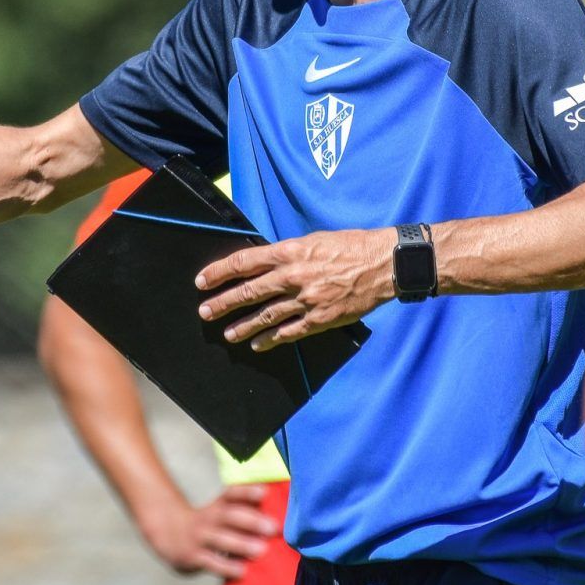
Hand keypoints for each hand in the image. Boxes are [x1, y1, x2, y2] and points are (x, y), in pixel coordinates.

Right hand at [141, 485, 279, 579]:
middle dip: (252, 521)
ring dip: (241, 544)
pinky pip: (211, 562)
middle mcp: (208, 519)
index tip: (264, 492)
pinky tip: (242, 571)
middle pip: (229, 516)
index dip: (246, 492)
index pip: (231, 494)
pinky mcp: (193, 557)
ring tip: (261, 550)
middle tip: (273, 527)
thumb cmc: (206, 524)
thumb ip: (242, 508)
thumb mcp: (218, 511)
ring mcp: (199, 538)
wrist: (169, 536)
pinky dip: (226, 567)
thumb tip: (275, 505)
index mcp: (216, 505)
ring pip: (221, 540)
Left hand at [196, 228, 395, 349]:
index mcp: (290, 252)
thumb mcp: (313, 240)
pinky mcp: (319, 319)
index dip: (220, 272)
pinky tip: (257, 345)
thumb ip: (287, 254)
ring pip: (265, 316)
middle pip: (249, 292)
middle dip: (223, 303)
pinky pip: (289, 332)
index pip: (244, 263)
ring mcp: (306, 300)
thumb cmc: (350, 246)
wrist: (382, 264)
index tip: (203, 281)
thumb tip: (264, 263)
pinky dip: (270, 340)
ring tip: (227, 333)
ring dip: (243, 326)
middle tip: (205, 312)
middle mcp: (293, 276)